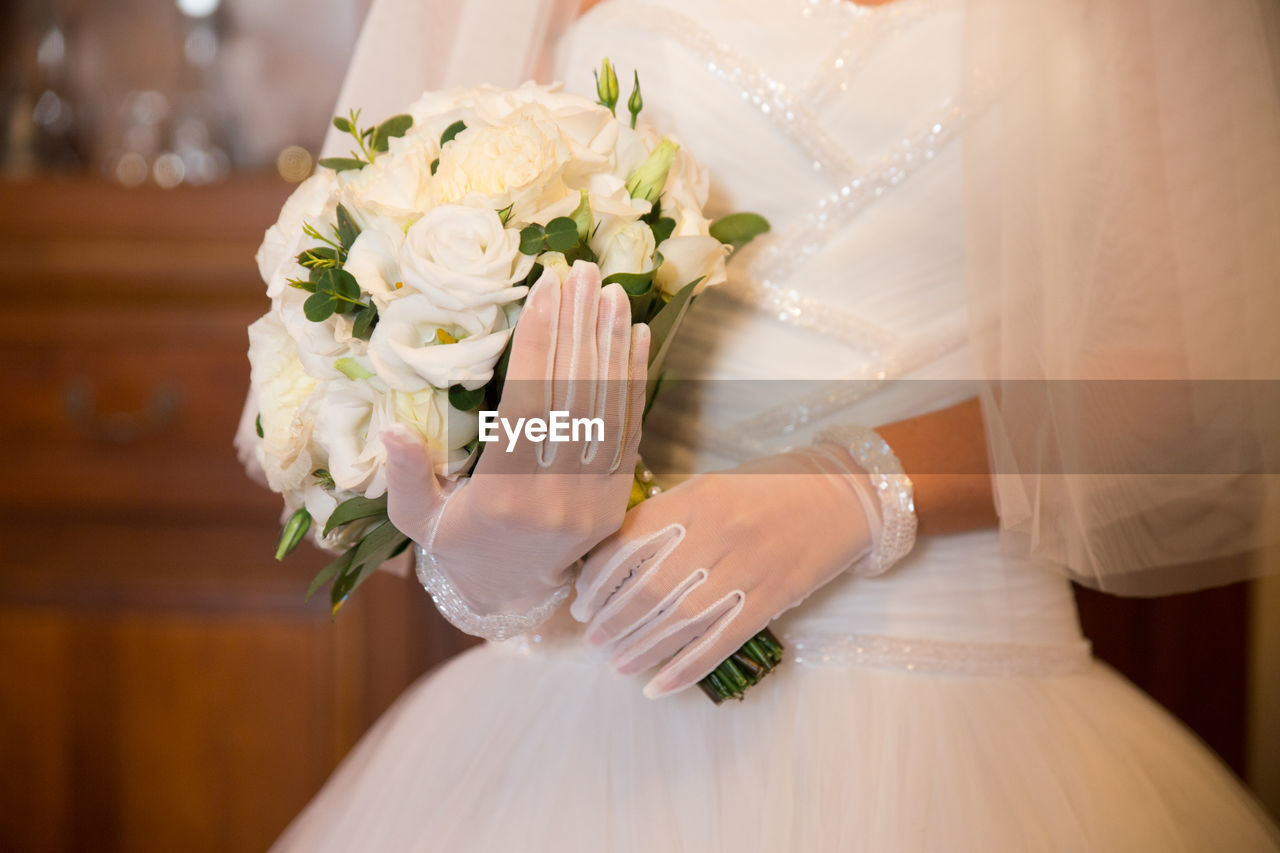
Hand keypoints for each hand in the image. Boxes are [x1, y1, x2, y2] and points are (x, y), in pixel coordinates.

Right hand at [383, 261, 648, 627]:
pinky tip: (637, 337)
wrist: (512, 592)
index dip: (540, 344)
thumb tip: (389, 429)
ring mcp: (594, 498)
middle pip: (574, 396)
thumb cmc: (459, 541)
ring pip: (608, 409)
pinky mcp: (617, 497)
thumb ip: (408, 475)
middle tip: (585, 272)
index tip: (548, 291)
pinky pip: (629, 430)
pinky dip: (634, 380)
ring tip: (612, 292)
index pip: (529, 405)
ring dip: (611, 345)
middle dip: (580, 328)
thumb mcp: (419, 518)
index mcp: (505, 497)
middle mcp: (557, 497)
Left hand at [572, 445, 876, 696]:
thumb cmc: (772, 487)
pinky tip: (658, 685)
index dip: (600, 577)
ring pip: (680, 619)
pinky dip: (686, 668)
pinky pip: (722, 640)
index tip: (582, 599)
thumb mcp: (715, 486)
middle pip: (650, 587)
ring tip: (615, 663)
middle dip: (613, 619)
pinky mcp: (774, 597)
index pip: (631, 542)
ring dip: (641, 647)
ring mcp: (748, 568)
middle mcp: (718, 532)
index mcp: (697, 498)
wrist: (845, 492)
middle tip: (592, 638)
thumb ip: (671, 516)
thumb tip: (618, 559)